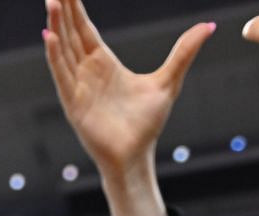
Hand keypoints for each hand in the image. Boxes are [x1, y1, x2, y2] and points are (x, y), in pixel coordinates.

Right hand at [43, 0, 212, 180]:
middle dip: (64, 10)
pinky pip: (61, 75)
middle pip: (72, 33)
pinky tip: (49, 37)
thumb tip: (209, 27)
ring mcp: (78, 86)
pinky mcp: (73, 103)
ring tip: (52, 2)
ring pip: (64, 49)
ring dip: (57, 26)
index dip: (77, 8)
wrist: (136, 157)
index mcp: (104, 63)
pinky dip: (55, 56)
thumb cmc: (147, 124)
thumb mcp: (169, 81)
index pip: (86, 29)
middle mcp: (87, 71)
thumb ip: (184, 52)